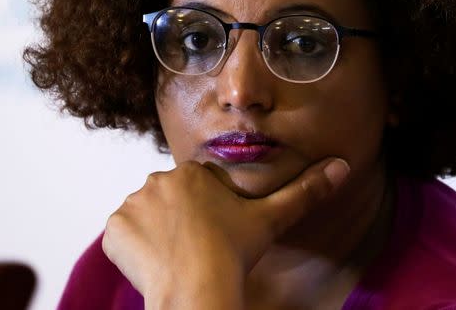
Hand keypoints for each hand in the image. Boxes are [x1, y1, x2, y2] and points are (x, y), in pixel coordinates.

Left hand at [101, 157, 350, 309]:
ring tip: (178, 258)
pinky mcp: (113, 230)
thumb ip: (305, 191)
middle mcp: (156, 180)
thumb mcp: (271, 219)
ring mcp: (131, 205)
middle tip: (198, 250)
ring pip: (146, 217)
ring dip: (157, 234)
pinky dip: (135, 249)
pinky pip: (122, 235)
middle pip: (169, 201)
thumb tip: (341, 165)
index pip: (196, 190)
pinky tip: (156, 264)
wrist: (197, 289)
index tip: (214, 236)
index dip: (206, 215)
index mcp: (192, 173)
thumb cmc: (233, 254)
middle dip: (181, 222)